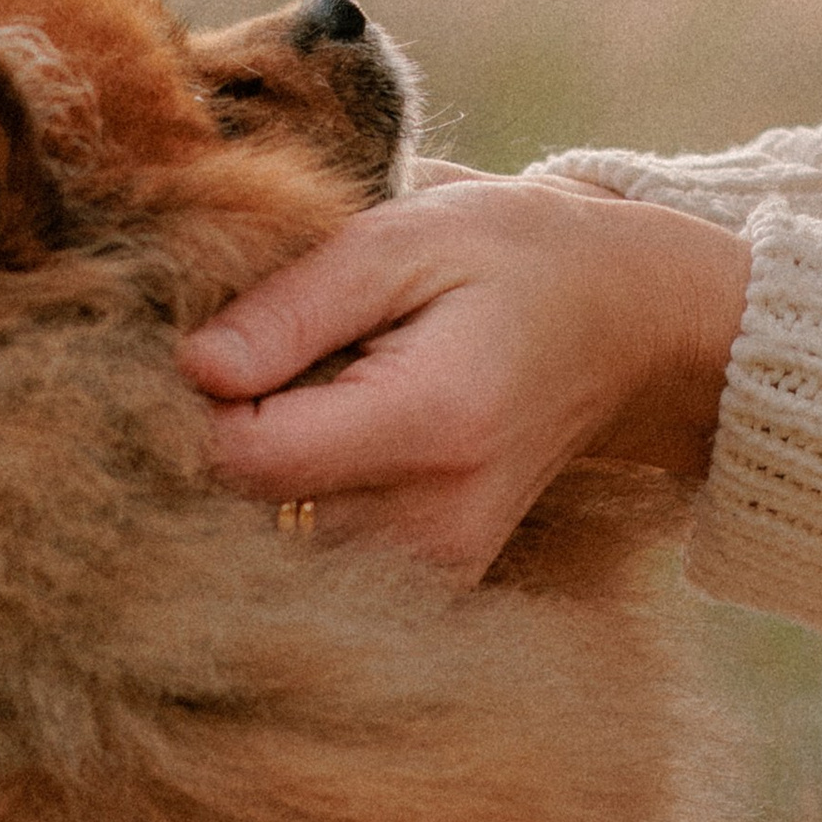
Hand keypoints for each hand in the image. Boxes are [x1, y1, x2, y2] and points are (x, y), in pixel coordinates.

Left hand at [178, 174, 750, 575]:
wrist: (627, 324)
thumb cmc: (510, 258)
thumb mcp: (406, 235)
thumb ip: (296, 305)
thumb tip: (194, 370)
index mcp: (430, 423)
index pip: (242, 456)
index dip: (196, 401)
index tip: (211, 343)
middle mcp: (435, 523)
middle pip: (246, 511)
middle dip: (223, 438)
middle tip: (264, 361)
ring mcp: (440, 569)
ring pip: (271, 543)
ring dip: (261, 475)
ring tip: (310, 394)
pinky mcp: (435, 587)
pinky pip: (316, 559)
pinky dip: (302, 504)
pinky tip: (335, 441)